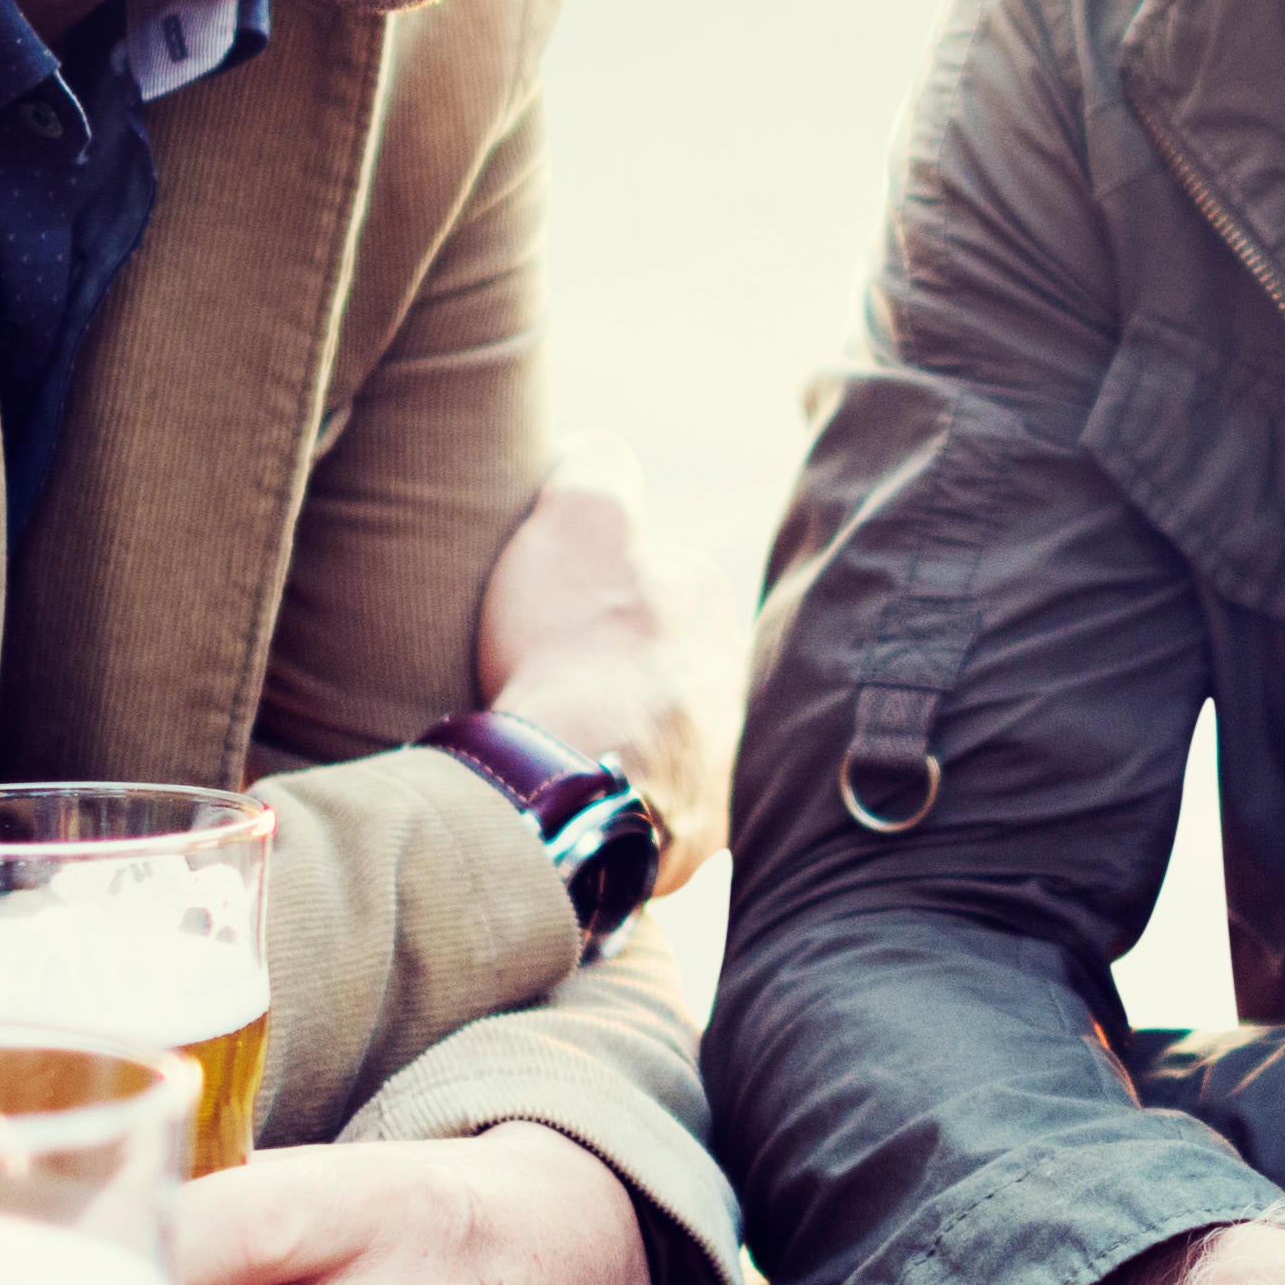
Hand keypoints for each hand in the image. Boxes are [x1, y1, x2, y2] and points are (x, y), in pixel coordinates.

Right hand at [474, 447, 726, 878]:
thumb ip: (597, 468)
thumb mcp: (580, 519)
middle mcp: (734, 681)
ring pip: (667, 738)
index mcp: (709, 605)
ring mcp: (723, 763)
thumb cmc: (573, 645)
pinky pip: (658, 810)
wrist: (576, 780)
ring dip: (624, 741)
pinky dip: (624, 803)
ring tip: (558, 749)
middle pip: (664, 664)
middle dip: (621, 671)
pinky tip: (578, 800)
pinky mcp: (700, 833)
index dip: (594, 594)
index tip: (550, 616)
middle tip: (550, 685)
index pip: (654, 582)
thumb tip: (601, 451)